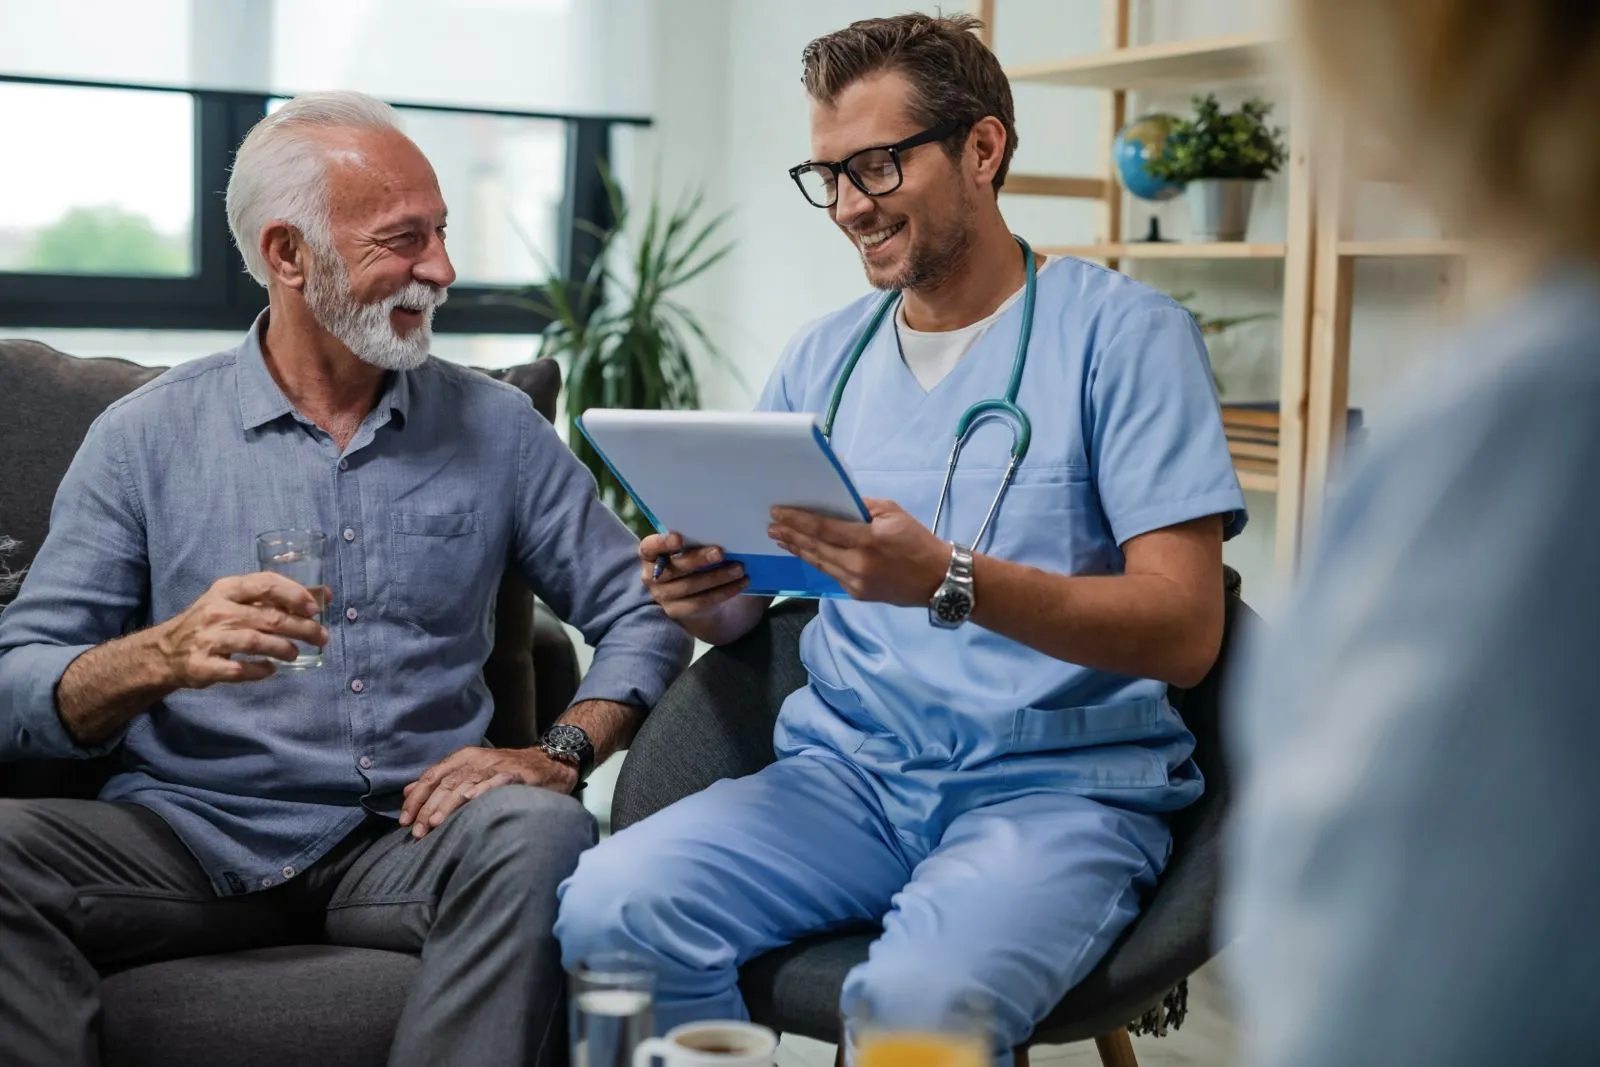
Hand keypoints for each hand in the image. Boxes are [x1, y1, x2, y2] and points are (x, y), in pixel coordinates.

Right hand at [154, 573, 329, 688]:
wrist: (166, 652)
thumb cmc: (211, 622)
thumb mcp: (235, 601)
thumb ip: (274, 598)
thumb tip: (324, 595)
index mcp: (227, 589)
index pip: (265, 583)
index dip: (294, 594)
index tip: (315, 608)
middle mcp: (217, 611)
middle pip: (268, 617)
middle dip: (302, 627)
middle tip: (322, 637)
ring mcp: (208, 639)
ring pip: (255, 642)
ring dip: (283, 648)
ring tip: (295, 654)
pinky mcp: (202, 666)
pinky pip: (238, 670)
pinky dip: (259, 670)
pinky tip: (271, 669)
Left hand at [400, 746, 575, 838]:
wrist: (549, 763)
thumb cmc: (506, 772)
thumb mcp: (470, 772)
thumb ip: (440, 780)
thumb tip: (407, 791)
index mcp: (463, 758)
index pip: (432, 776)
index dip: (416, 798)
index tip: (405, 820)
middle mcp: (477, 759)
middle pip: (445, 783)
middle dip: (428, 808)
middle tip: (418, 831)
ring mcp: (496, 766)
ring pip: (465, 784)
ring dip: (448, 804)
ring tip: (435, 823)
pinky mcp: (516, 774)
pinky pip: (495, 782)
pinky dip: (481, 790)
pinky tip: (469, 801)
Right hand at [639, 531, 747, 621]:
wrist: (691, 591)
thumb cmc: (690, 558)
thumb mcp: (688, 548)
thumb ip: (694, 541)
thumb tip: (719, 532)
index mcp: (650, 555)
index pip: (649, 548)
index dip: (662, 543)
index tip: (679, 538)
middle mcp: (651, 577)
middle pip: (674, 569)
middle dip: (698, 560)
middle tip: (720, 552)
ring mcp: (663, 596)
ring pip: (690, 587)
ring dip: (718, 577)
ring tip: (739, 569)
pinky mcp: (677, 611)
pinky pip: (702, 602)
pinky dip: (724, 592)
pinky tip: (740, 583)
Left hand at [769, 498, 949, 605]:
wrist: (938, 579)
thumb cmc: (917, 540)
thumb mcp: (893, 512)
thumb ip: (862, 507)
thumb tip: (835, 504)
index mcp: (867, 539)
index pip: (823, 528)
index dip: (797, 520)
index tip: (777, 512)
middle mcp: (857, 564)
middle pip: (815, 547)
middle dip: (790, 535)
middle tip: (771, 526)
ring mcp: (855, 583)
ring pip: (819, 563)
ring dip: (798, 549)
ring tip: (780, 539)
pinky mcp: (857, 594)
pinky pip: (832, 574)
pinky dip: (817, 561)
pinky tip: (806, 553)